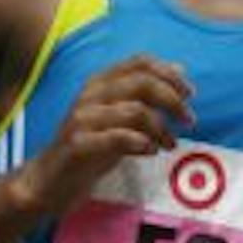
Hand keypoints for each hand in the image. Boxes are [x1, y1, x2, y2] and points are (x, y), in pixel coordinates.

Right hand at [12, 57, 193, 219]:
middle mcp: (91, 94)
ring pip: (135, 110)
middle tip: (188, 120)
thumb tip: (179, 69)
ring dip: (161, 128)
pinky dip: (142, 143)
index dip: (169, 74)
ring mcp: (83, 118)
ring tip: (169, 144)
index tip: (189, 93)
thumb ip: (145, 93)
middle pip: (142, 83)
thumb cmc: (91, 146)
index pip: (140, 62)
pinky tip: (150, 151)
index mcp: (101, 82)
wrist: (52, 179)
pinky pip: (117, 137)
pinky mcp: (78, 144)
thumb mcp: (120, 116)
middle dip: (172, 100)